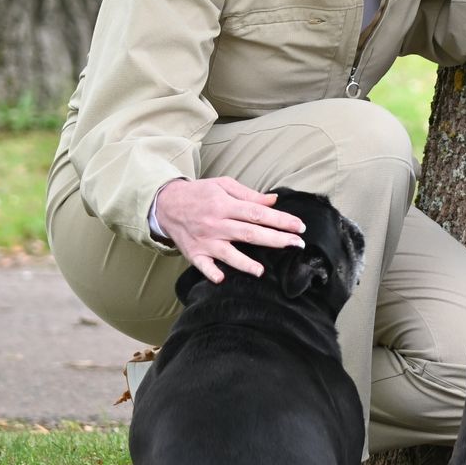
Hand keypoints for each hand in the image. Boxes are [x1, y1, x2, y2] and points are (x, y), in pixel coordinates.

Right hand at [152, 177, 304, 282]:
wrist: (166, 204)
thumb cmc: (199, 194)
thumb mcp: (223, 185)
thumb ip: (249, 195)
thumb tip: (273, 200)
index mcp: (225, 205)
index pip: (258, 213)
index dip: (280, 220)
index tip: (299, 226)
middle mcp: (216, 224)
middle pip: (249, 233)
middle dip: (276, 239)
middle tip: (298, 244)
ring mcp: (205, 240)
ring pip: (228, 253)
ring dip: (244, 263)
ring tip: (261, 270)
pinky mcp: (194, 253)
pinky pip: (203, 266)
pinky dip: (211, 272)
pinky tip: (222, 278)